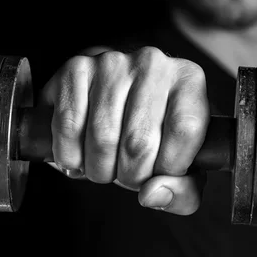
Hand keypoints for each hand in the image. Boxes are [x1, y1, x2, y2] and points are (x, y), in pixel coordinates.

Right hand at [40, 46, 209, 214]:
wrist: (114, 96)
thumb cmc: (153, 132)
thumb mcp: (182, 163)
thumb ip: (182, 190)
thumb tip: (151, 194)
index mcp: (188, 80)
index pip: (184, 131)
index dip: (169, 167)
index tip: (160, 173)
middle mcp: (152, 63)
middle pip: (139, 142)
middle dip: (130, 175)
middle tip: (127, 172)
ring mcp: (111, 63)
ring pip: (101, 138)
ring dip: (98, 169)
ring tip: (104, 163)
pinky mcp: (75, 69)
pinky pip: (68, 127)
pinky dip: (69, 155)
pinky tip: (79, 154)